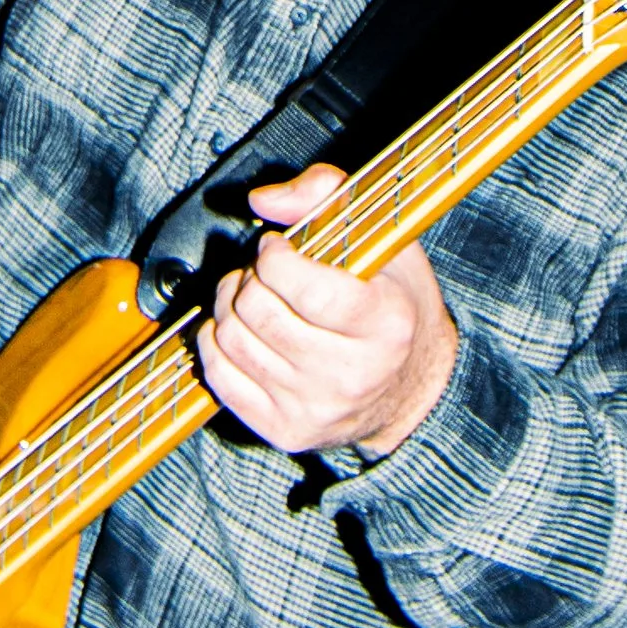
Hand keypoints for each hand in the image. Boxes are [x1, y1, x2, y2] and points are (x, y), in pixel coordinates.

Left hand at [198, 164, 457, 456]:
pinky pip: (221, 379)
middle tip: (261, 272)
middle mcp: (353, 373)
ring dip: (228, 306)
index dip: (274, 258)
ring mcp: (317, 407)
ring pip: (233, 342)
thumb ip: (327, 196)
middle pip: (260, 314)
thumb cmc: (395, 306)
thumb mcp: (384, 241)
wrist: (411, 387)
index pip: (306, 289)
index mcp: (387, 323)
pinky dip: (215, 344)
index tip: (276, 247)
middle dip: (247, 279)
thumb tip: (262, 200)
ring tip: (249, 296)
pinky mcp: (286, 430)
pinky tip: (237, 329)